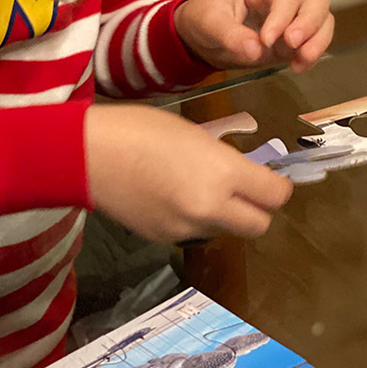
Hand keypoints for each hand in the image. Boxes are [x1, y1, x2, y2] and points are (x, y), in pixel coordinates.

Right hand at [85, 104, 292, 243]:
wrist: (88, 155)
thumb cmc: (141, 128)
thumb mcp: (195, 136)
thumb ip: (223, 160)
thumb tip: (240, 176)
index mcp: (223, 174)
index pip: (275, 195)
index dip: (278, 186)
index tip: (269, 178)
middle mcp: (211, 208)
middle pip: (259, 225)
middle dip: (257, 210)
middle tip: (243, 192)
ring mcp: (186, 228)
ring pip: (224, 230)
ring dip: (222, 215)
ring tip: (195, 190)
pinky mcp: (163, 238)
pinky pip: (192, 232)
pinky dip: (191, 219)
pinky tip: (168, 198)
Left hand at [174, 0, 333, 73]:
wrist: (202, 37)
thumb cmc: (205, 18)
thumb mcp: (209, 23)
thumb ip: (230, 35)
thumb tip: (255, 50)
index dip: (281, 17)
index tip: (266, 40)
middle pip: (315, 1)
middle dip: (310, 24)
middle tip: (292, 44)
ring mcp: (291, 19)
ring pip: (322, 20)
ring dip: (317, 42)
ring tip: (300, 61)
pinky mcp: (291, 41)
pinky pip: (313, 43)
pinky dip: (311, 56)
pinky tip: (297, 67)